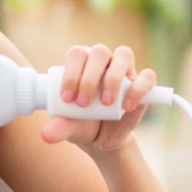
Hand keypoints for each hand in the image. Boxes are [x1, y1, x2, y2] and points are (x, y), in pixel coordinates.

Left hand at [40, 44, 156, 153]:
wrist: (103, 139)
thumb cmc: (82, 123)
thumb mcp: (69, 127)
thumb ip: (58, 127)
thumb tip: (45, 135)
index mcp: (81, 62)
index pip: (76, 54)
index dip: (71, 72)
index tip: (66, 98)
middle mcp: (103, 60)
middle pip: (99, 52)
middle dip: (89, 77)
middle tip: (83, 103)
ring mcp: (124, 70)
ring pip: (124, 55)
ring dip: (113, 78)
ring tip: (105, 103)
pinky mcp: (142, 84)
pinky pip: (147, 76)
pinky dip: (138, 89)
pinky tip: (126, 106)